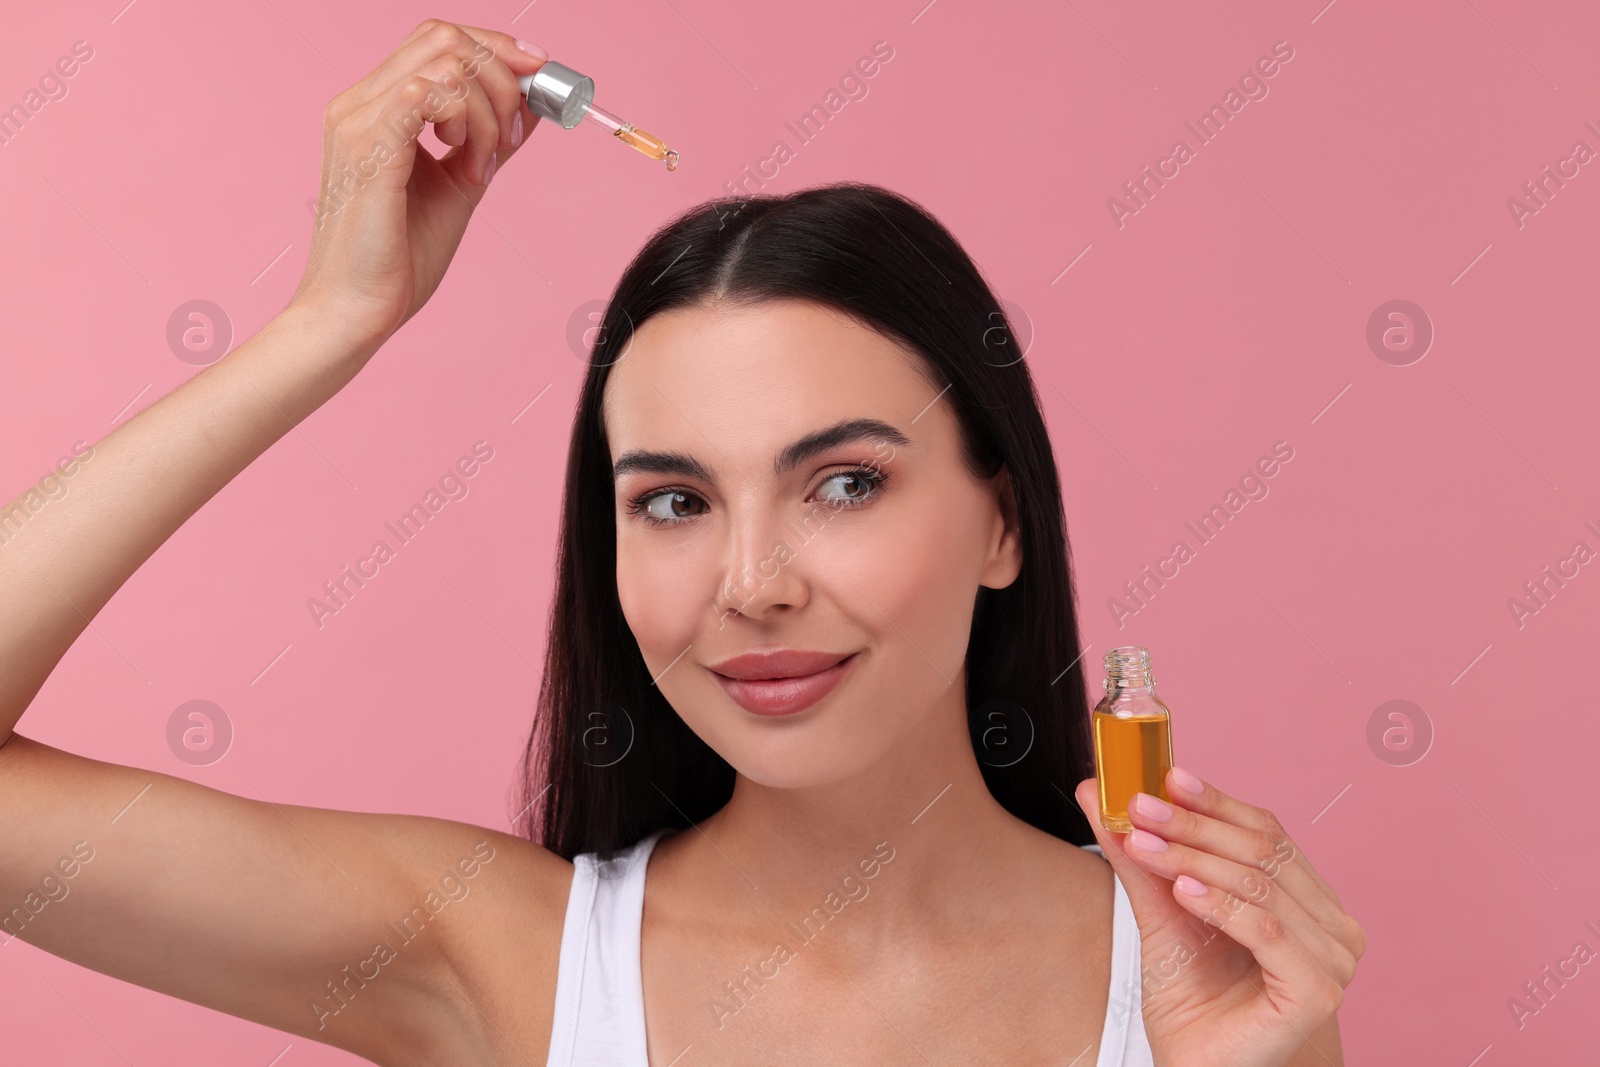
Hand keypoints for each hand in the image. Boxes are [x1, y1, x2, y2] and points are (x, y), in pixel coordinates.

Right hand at [288, 19, 545, 352]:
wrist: (357, 310)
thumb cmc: (398, 259)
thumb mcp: (459, 185)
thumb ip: (488, 140)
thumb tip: (533, 104)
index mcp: (375, 107)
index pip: (437, 40)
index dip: (496, 47)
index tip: (539, 76)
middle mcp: (359, 102)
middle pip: (444, 37)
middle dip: (503, 76)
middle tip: (514, 136)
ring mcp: (359, 119)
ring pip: (447, 61)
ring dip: (488, 109)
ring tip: (483, 163)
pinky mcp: (370, 145)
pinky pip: (429, 93)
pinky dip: (468, 122)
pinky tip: (467, 164)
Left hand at [1074, 771, 1364, 1066]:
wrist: (1194, 1062)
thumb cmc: (1190, 994)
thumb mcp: (1159, 909)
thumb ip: (1137, 852)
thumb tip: (1099, 791)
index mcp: (1306, 894)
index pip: (1264, 829)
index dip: (1213, 800)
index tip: (1163, 777)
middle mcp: (1331, 920)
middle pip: (1262, 850)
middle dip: (1193, 825)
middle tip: (1139, 808)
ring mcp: (1333, 956)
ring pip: (1260, 883)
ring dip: (1194, 858)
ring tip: (1144, 845)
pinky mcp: (1318, 991)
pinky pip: (1268, 931)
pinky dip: (1222, 904)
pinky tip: (1183, 890)